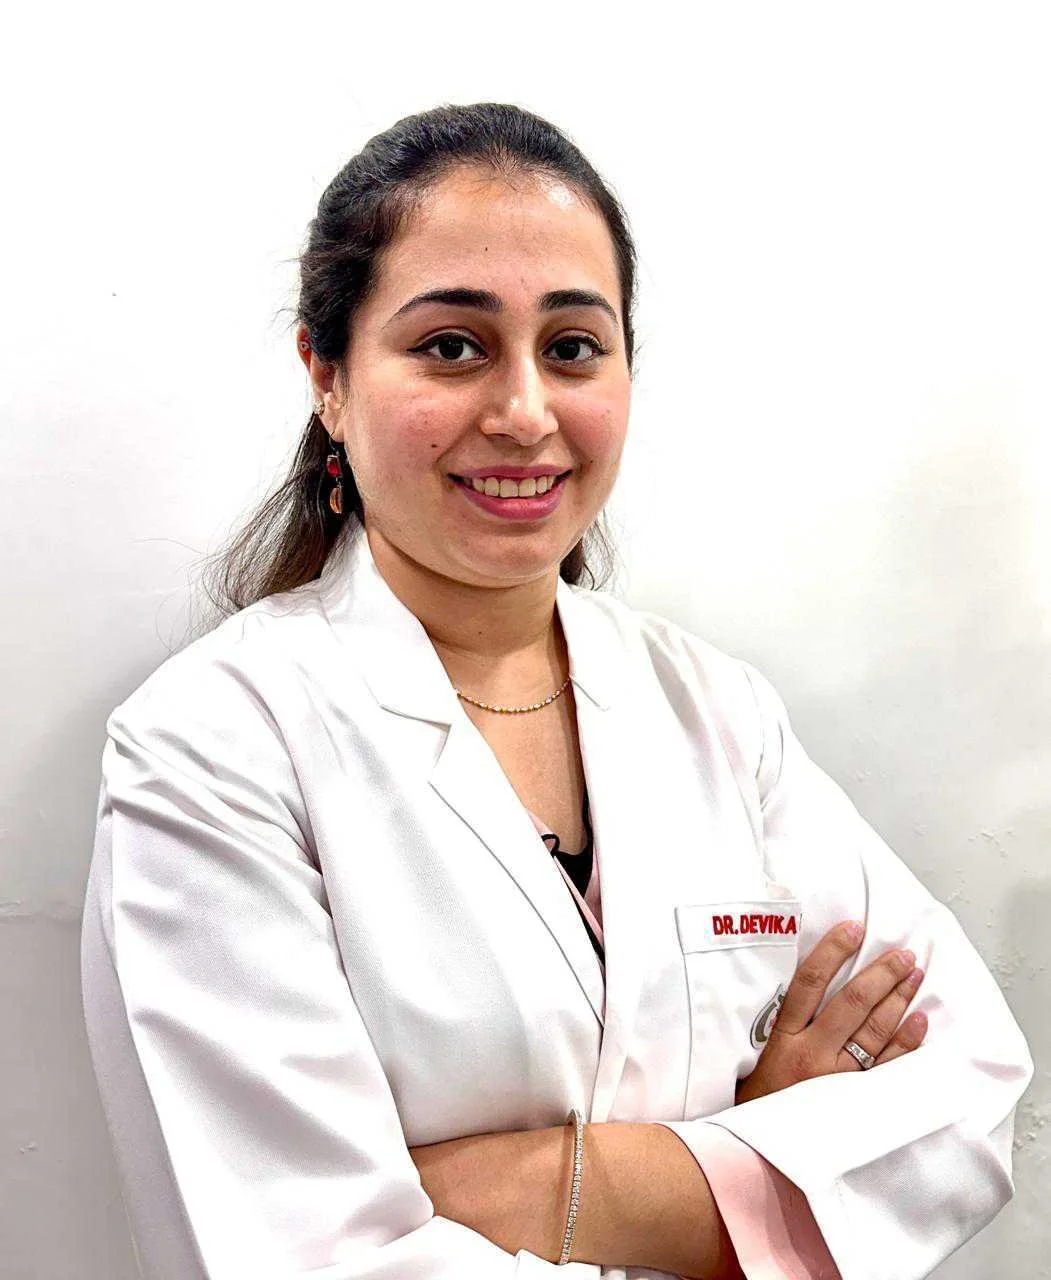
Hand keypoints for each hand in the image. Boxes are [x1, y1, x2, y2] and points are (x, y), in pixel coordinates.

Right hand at [735, 921, 927, 1104]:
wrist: (758, 1150)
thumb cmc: (760, 1094)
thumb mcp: (759, 1050)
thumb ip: (784, 1018)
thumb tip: (809, 977)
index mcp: (783, 1037)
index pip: (809, 982)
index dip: (833, 952)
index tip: (853, 928)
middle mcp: (811, 1054)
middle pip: (851, 1003)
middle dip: (881, 973)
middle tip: (902, 953)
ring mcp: (836, 1079)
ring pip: (873, 1031)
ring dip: (898, 999)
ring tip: (913, 975)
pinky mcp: (855, 1101)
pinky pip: (888, 1067)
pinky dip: (906, 1042)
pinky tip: (918, 1021)